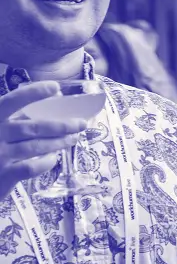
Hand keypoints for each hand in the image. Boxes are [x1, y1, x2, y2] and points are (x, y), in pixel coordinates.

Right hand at [0, 82, 87, 197]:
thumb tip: (51, 102)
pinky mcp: (5, 175)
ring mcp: (0, 155)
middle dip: (61, 126)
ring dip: (59, 142)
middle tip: (81, 124)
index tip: (55, 87)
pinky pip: (33, 167)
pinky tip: (54, 157)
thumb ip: (13, 117)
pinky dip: (47, 161)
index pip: (11, 102)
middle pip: (33, 128)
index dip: (33, 93)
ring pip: (36, 146)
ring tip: (73, 138)